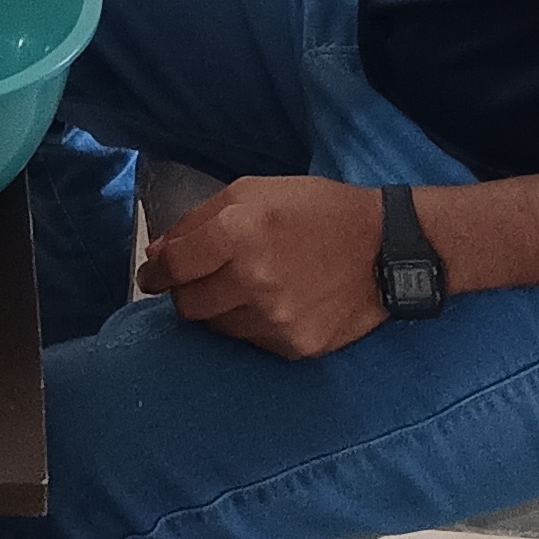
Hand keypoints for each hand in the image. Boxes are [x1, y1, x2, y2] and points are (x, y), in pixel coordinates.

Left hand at [139, 174, 386, 358]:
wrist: (385, 248)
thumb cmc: (317, 210)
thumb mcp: (254, 191)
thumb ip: (199, 220)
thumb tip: (159, 253)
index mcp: (240, 233)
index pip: (174, 266)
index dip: (156, 272)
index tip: (152, 275)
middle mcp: (253, 280)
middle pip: (188, 305)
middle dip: (183, 293)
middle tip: (195, 282)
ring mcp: (275, 319)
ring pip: (217, 327)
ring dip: (218, 309)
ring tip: (242, 287)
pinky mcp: (294, 347)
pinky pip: (251, 341)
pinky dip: (251, 323)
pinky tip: (272, 302)